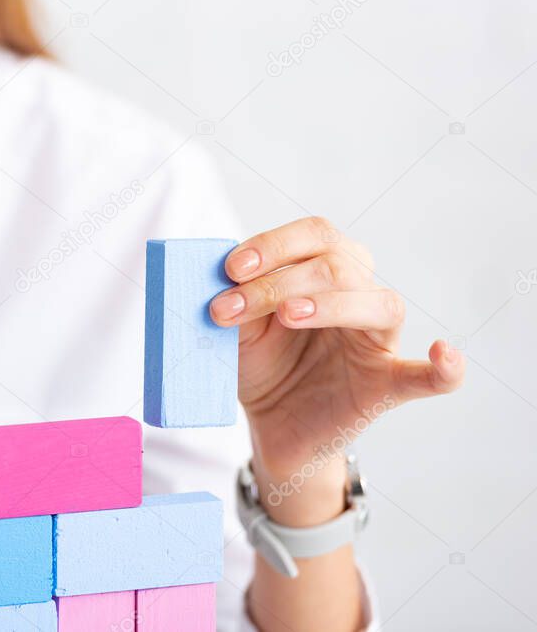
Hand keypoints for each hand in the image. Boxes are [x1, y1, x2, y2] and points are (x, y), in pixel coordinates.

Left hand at [210, 217, 464, 521]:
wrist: (269, 424)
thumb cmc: (259, 365)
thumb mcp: (238, 327)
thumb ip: (236, 298)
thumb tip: (215, 274)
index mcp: (323, 272)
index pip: (314, 236)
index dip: (273, 244)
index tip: (230, 269)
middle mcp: (357, 297)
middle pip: (340, 264)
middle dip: (279, 280)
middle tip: (228, 307)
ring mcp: (376, 342)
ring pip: (380, 303)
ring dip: (330, 303)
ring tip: (287, 315)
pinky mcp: (387, 386)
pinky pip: (429, 378)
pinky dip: (444, 367)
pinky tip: (442, 354)